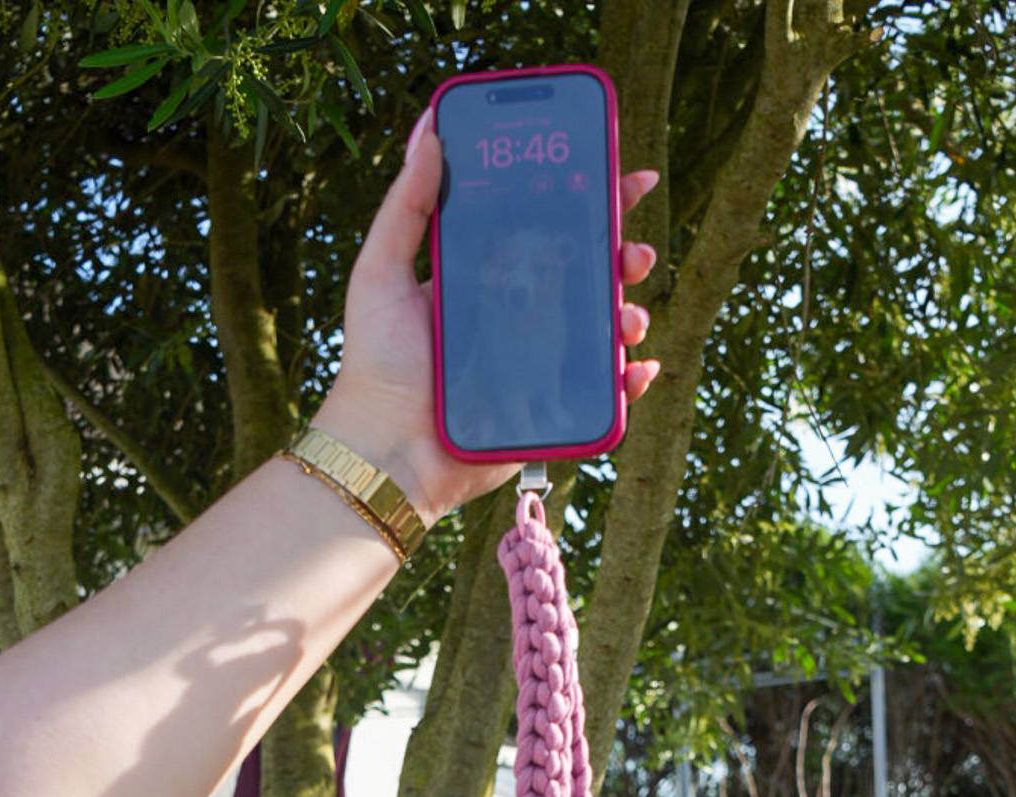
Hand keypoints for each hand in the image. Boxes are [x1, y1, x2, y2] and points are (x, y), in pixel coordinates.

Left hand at [316, 121, 660, 527]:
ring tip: (630, 313)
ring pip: (603, 332)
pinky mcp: (548, 412)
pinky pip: (604, 396)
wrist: (387, 449)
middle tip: (635, 251)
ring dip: (631, 315)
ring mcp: (538, 365)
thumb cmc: (376, 364)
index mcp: (488, 278)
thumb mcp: (380, 271)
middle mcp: (518, 317)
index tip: (621, 176)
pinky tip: (639, 367)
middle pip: (588, 276)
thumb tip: (429, 130)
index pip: (547, 228)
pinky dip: (630, 382)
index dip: (589, 200)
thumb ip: (406, 205)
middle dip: (622, 257)